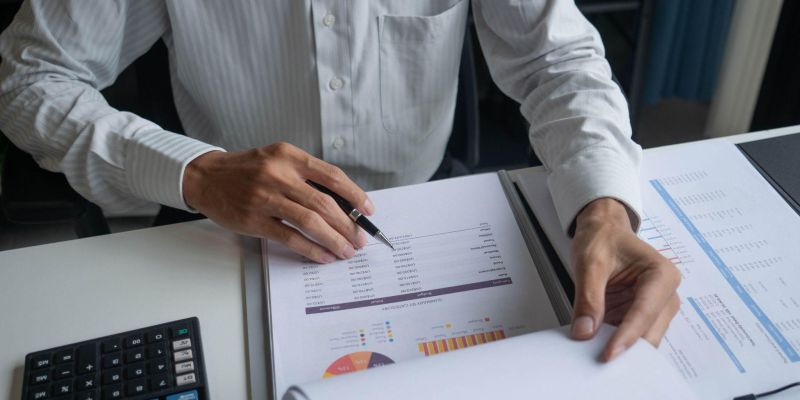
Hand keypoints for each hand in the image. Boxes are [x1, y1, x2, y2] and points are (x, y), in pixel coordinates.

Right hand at [183, 142, 372, 262]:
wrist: (206, 177)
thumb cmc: (247, 170)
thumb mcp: (278, 160)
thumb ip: (306, 176)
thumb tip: (343, 204)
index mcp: (289, 156)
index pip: (332, 176)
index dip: (355, 194)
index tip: (368, 210)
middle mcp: (278, 174)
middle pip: (324, 202)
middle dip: (348, 224)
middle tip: (360, 239)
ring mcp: (264, 198)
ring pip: (310, 221)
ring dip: (333, 239)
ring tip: (346, 250)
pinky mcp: (253, 220)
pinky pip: (290, 237)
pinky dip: (311, 248)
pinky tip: (323, 255)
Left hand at [569, 198, 680, 360]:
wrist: (603, 230)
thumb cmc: (603, 238)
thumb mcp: (590, 263)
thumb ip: (588, 298)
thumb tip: (585, 331)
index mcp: (661, 275)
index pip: (644, 313)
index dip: (626, 337)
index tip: (608, 355)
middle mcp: (665, 294)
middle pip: (650, 332)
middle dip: (627, 347)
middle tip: (599, 359)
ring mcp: (655, 307)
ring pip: (642, 338)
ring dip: (621, 347)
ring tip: (595, 353)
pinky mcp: (641, 315)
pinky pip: (630, 335)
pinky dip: (615, 341)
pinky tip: (598, 345)